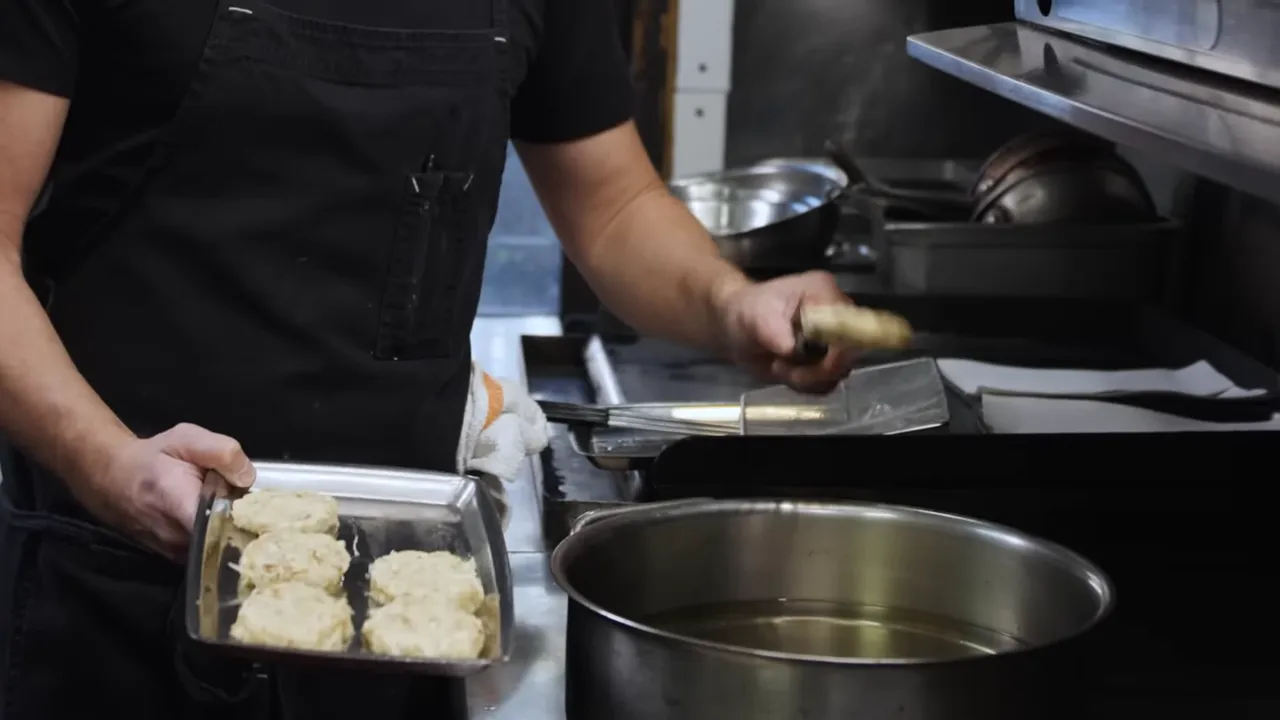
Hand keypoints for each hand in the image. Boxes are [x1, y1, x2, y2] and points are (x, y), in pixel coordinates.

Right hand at [90, 423, 255, 559]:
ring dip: (231, 532)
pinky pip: (208, 552)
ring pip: (218, 548)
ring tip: (235, 512)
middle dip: (244, 524)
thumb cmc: (153, 457)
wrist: (113, 477)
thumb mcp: (187, 438)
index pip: (221, 525)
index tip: (264, 512)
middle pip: (227, 539)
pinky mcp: (177, 558)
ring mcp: (176, 553)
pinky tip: (221, 521)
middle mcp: (178, 537)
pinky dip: (218, 538)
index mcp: (180, 505)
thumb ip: (222, 452)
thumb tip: (247, 477)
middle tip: (254, 507)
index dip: (247, 520)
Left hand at [715, 270, 858, 393]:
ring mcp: (833, 341)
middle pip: (849, 353)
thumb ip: (776, 333)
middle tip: (782, 367)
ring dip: (806, 379)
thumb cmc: (746, 311)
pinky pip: (825, 383)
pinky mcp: (825, 361)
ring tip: (778, 366)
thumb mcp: (755, 317)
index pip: (849, 325)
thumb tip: (794, 351)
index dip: (839, 350)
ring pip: (837, 373)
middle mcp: (837, 317)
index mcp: (824, 294)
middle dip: (817, 370)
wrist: (736, 327)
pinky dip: (805, 385)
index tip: (816, 366)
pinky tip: (784, 371)